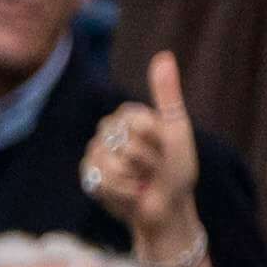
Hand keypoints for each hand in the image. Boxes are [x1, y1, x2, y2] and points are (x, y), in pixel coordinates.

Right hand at [79, 53, 206, 261]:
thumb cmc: (178, 171)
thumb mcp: (177, 131)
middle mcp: (110, 132)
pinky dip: (120, 191)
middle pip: (118, 139)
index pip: (132, 119)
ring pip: (106, 161)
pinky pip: (97, 179)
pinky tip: (129, 194)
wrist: (166, 210)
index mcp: (131, 116)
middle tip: (154, 169)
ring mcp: (96, 154)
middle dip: (142, 159)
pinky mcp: (88, 176)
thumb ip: (167, 95)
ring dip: (132, 178)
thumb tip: (163, 55)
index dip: (152, 138)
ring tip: (141, 183)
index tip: (165, 147)